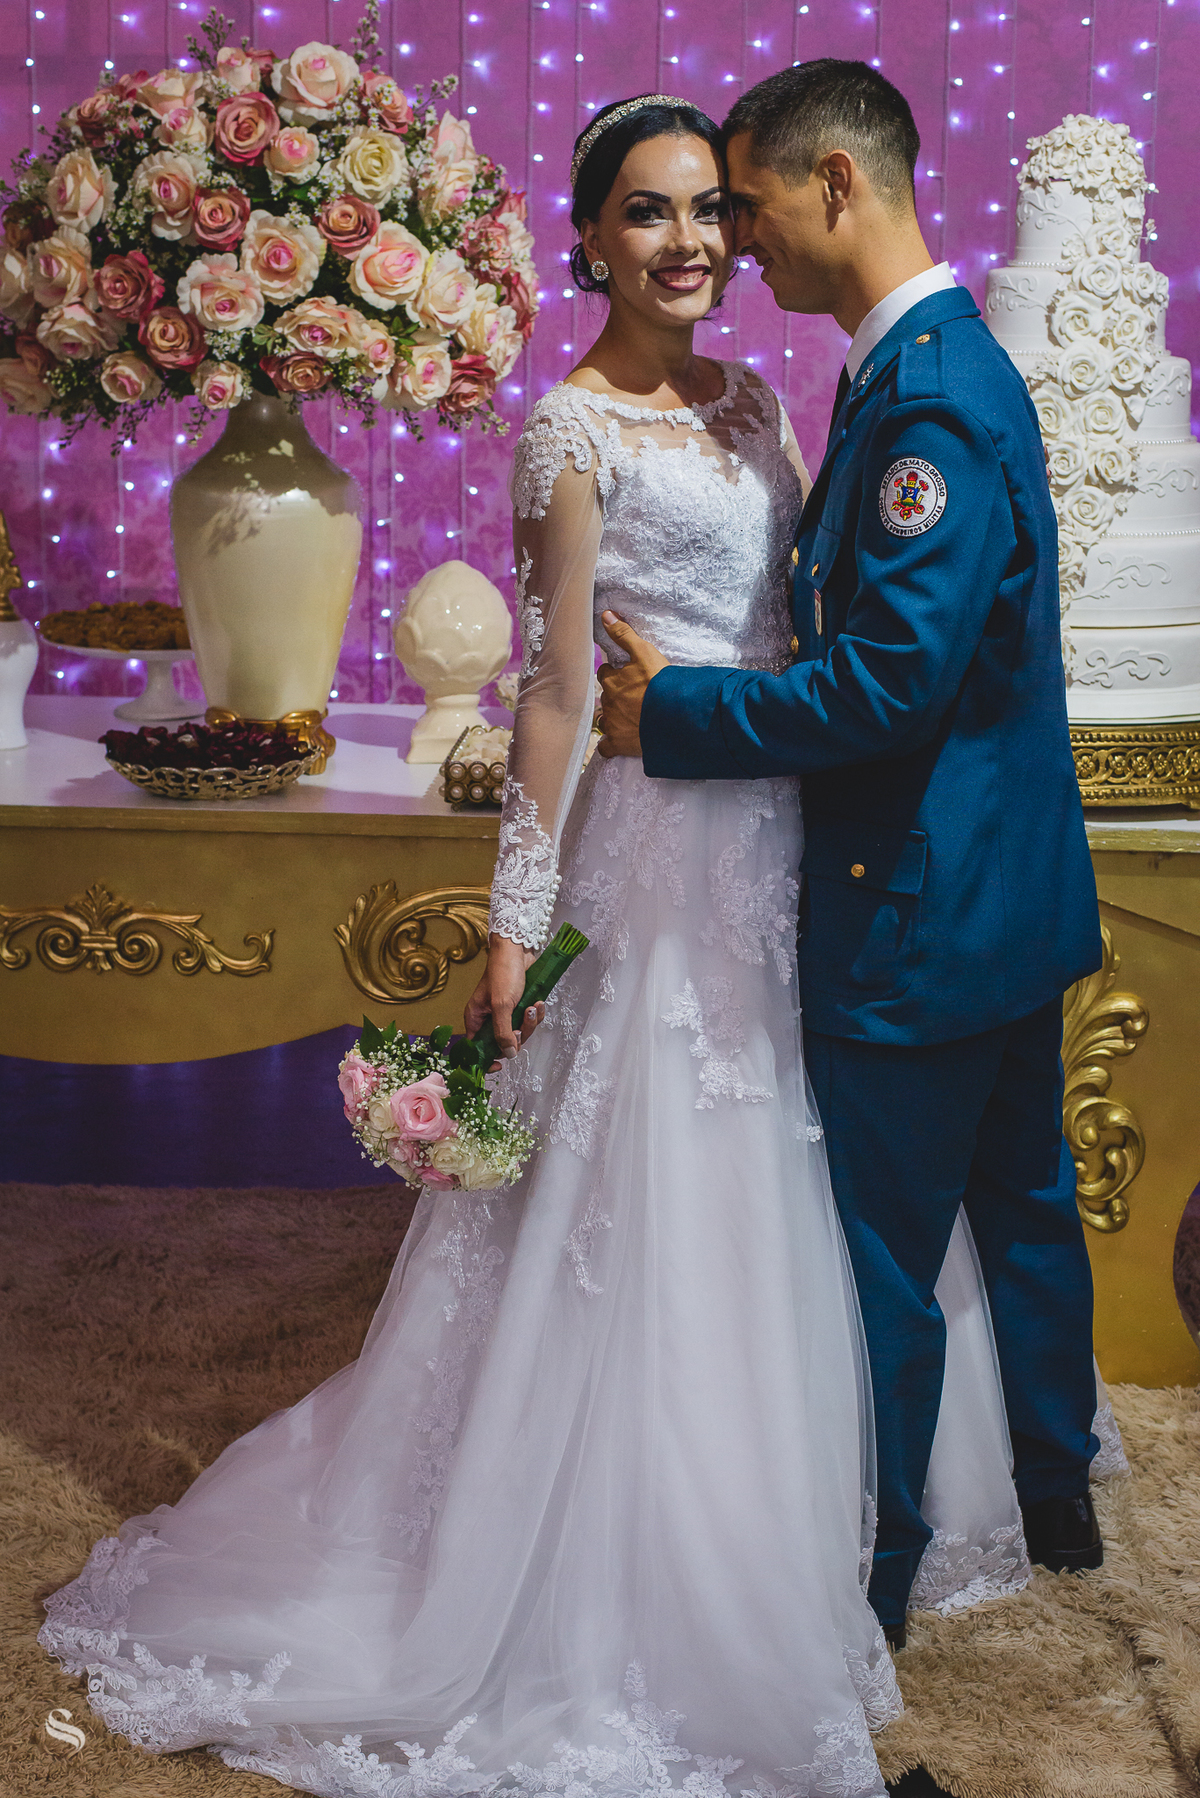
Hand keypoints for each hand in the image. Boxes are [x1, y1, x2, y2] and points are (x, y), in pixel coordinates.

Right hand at [464, 935, 544, 1064]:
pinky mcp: (519, 1005)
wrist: (518, 950)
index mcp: (476, 1018)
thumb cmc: (504, 972)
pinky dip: (536, 1013)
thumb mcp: (502, 1006)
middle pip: (504, 1042)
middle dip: (518, 1035)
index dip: (487, 1059)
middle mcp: (488, 1017)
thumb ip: (503, 1033)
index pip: (477, 1048)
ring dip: (530, 1022)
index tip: (500, 1066)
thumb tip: (508, 1055)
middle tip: (522, 1023)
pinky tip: (537, 1003)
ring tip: (533, 1006)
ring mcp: (505, 1012)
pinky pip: (529, 1019)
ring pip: (519, 1031)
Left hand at [596, 612, 669, 758]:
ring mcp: (612, 724)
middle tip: (630, 697)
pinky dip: (609, 745)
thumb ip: (624, 634)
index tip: (623, 675)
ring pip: (604, 719)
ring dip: (611, 717)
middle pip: (605, 697)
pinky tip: (616, 742)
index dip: (614, 673)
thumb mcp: (644, 652)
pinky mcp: (619, 744)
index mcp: (612, 681)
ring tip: (626, 717)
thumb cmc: (660, 683)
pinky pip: (606, 747)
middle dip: (614, 696)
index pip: (605, 674)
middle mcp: (608, 702)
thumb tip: (605, 615)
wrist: (673, 716)